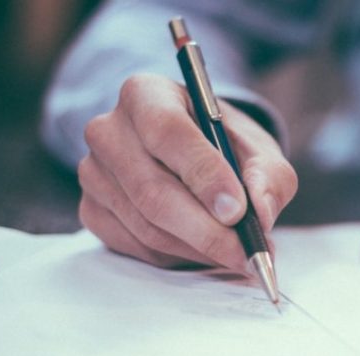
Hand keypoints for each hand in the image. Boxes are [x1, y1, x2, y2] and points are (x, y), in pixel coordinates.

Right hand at [77, 73, 296, 269]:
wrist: (191, 154)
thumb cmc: (224, 145)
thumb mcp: (258, 148)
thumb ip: (268, 175)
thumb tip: (260, 212)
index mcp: (146, 94)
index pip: (167, 132)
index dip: (204, 174)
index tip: (237, 210)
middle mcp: (109, 130)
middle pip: (152, 190)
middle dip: (206, 230)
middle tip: (247, 252)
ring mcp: (93, 172)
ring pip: (147, 225)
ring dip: (198, 248)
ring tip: (238, 254)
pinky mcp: (91, 210)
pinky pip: (136, 246)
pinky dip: (178, 256)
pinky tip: (206, 250)